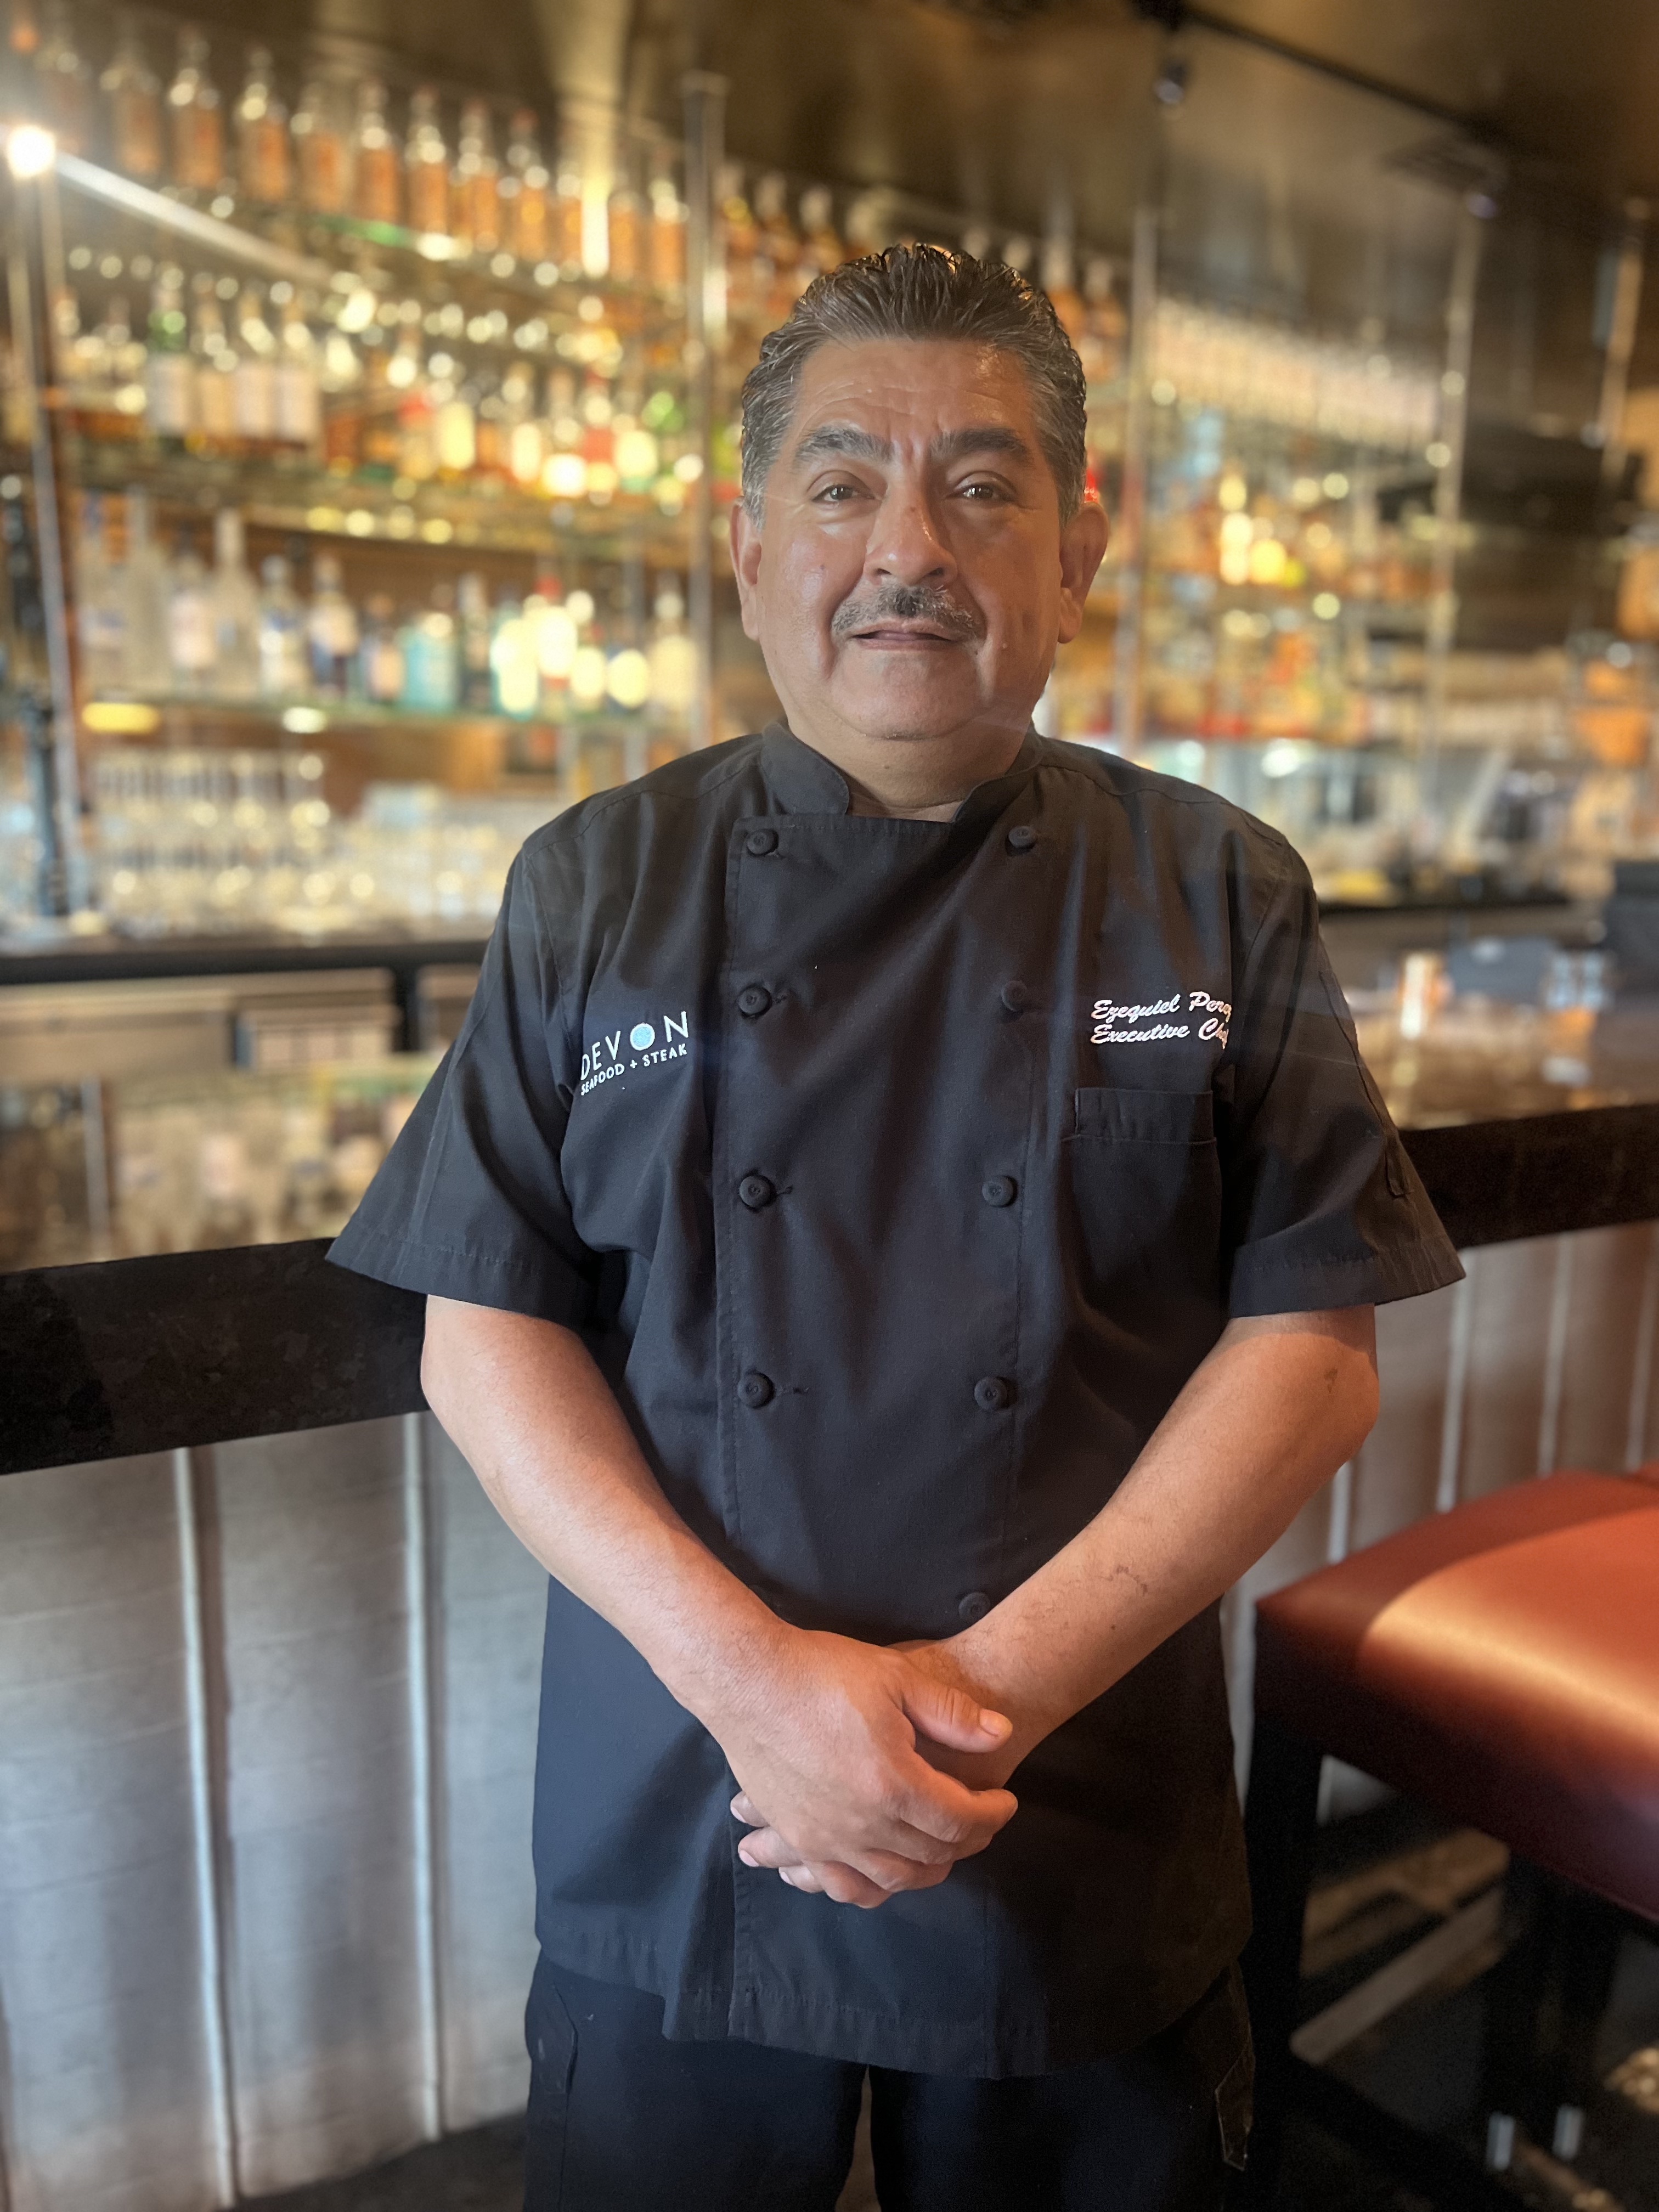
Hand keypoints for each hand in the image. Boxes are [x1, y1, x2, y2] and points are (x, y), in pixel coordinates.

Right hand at [713, 1626, 1017, 1909]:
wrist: (745, 1678)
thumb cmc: (820, 1672)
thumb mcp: (896, 1676)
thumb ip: (952, 1713)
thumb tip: (1002, 1734)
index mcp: (892, 1782)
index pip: (960, 1819)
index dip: (992, 1815)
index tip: (1005, 1800)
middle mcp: (861, 1823)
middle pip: (930, 1855)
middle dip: (966, 1842)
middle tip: (980, 1822)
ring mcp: (824, 1837)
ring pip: (889, 1879)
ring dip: (924, 1872)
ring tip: (940, 1854)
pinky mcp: (796, 1835)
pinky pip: (837, 1883)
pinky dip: (866, 1887)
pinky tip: (877, 1877)